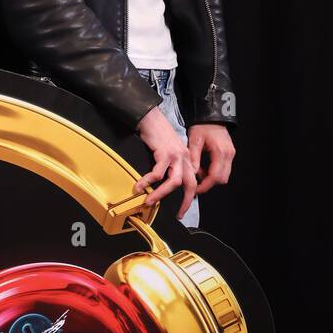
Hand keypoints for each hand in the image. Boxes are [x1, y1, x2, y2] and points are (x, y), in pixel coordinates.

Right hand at [133, 105, 196, 220]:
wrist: (151, 118)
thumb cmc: (158, 134)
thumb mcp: (170, 150)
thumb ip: (172, 164)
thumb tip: (166, 180)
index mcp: (188, 159)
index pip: (194, 181)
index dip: (190, 197)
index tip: (182, 209)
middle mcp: (185, 158)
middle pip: (189, 184)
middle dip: (185, 201)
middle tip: (178, 214)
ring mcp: (176, 156)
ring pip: (173, 182)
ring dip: (161, 194)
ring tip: (148, 202)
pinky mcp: (165, 153)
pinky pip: (157, 173)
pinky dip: (147, 182)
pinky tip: (139, 186)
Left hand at [187, 123, 235, 193]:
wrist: (211, 117)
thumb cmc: (202, 126)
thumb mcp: (194, 141)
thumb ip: (193, 159)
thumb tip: (191, 174)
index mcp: (220, 152)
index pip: (215, 176)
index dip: (205, 185)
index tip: (196, 189)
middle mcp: (228, 154)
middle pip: (222, 179)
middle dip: (209, 183)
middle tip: (196, 181)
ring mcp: (230, 154)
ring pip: (224, 175)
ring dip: (211, 178)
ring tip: (199, 171)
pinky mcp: (229, 154)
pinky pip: (224, 169)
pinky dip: (214, 172)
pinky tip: (204, 167)